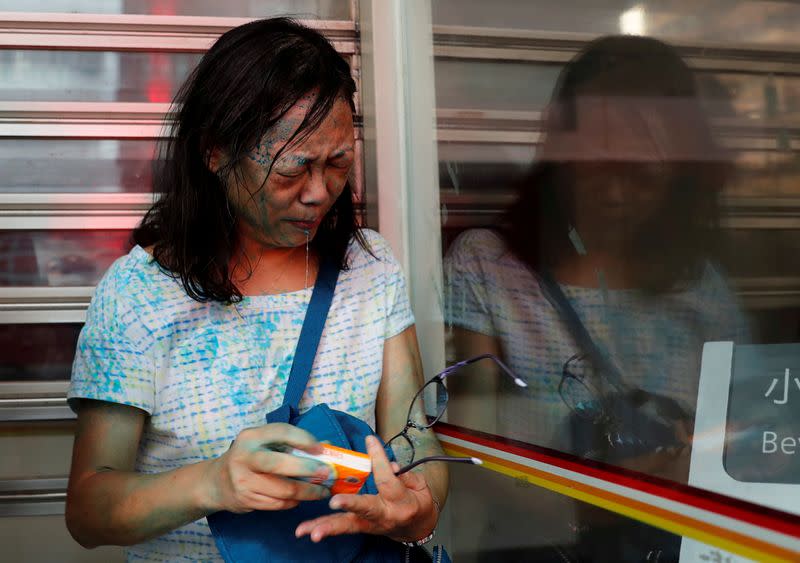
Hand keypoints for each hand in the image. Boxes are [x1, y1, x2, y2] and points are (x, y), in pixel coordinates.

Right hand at [203, 423, 331, 512]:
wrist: (216, 482)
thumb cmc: (250, 458)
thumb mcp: (264, 443)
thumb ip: (292, 443)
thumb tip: (328, 448)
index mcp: (251, 436)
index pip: (282, 432)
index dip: (304, 439)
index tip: (321, 449)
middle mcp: (244, 457)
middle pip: (280, 464)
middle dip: (308, 469)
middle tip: (327, 474)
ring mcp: (243, 480)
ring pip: (283, 490)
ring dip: (307, 492)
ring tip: (321, 491)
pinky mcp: (246, 500)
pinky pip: (278, 504)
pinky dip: (294, 502)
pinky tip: (301, 498)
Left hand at [295, 435, 437, 542]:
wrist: (416, 527)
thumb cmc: (417, 501)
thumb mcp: (418, 485)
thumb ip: (403, 474)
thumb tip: (387, 463)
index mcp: (402, 502)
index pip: (388, 480)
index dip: (379, 459)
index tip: (370, 440)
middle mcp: (385, 515)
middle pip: (366, 509)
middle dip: (350, 504)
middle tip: (335, 502)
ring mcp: (370, 524)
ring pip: (348, 525)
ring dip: (327, 526)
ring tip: (310, 530)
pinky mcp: (360, 528)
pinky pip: (341, 527)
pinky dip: (322, 529)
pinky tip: (305, 531)